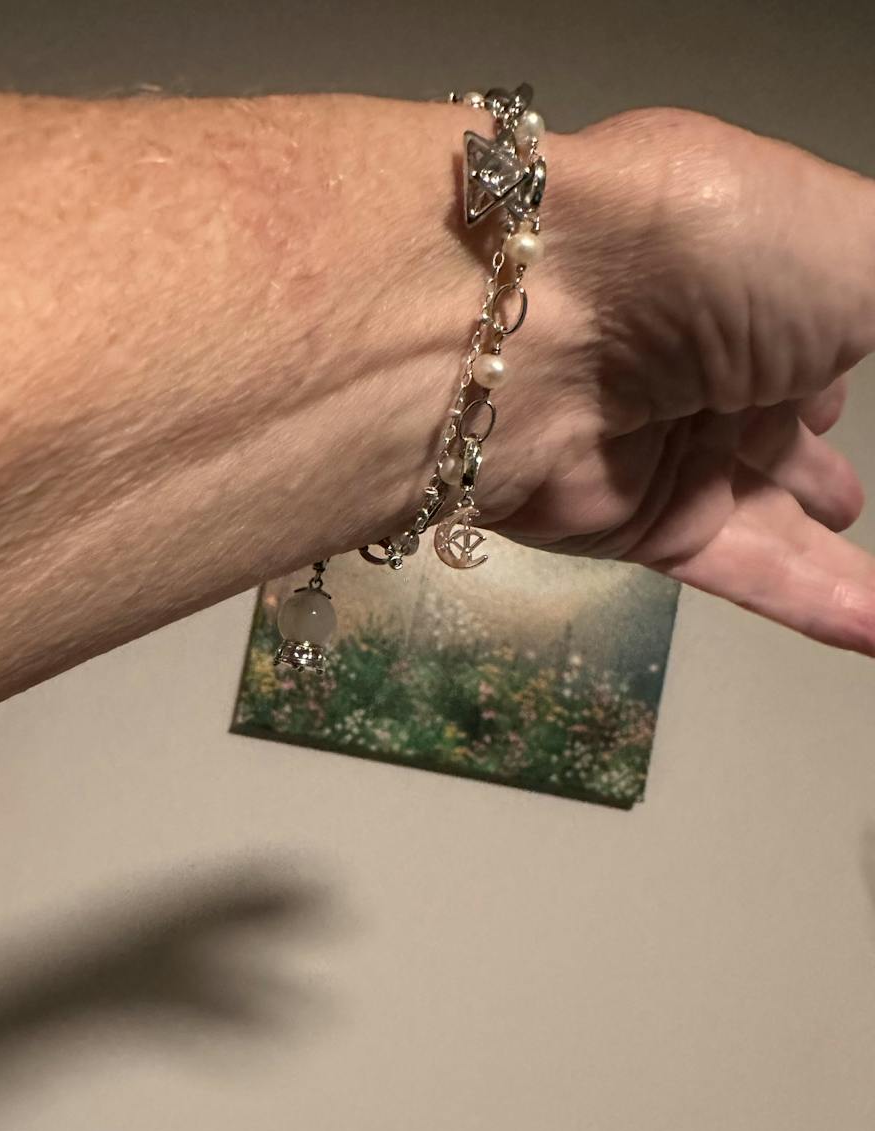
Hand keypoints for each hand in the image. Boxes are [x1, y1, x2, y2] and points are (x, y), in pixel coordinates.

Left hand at [477, 107, 873, 653]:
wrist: (537, 326)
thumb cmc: (714, 257)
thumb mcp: (859, 247)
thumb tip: (850, 377)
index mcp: (741, 271)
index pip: (800, 328)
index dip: (832, 360)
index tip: (845, 391)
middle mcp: (697, 360)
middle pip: (768, 427)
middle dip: (807, 461)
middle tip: (844, 502)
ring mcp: (662, 449)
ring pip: (766, 516)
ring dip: (827, 559)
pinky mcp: (634, 527)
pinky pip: (739, 570)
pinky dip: (811, 605)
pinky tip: (874, 634)